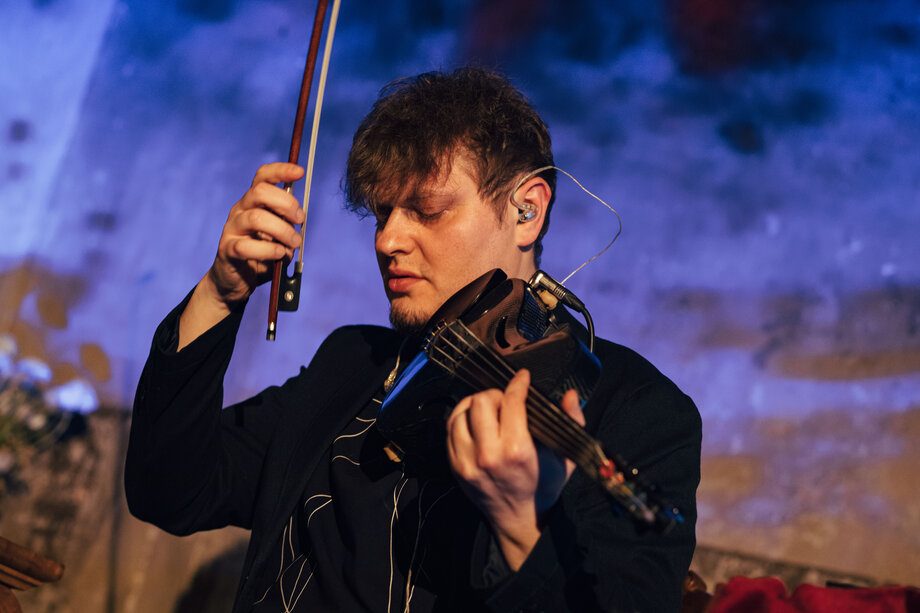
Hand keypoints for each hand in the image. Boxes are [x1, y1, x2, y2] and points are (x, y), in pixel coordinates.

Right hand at [208, 163, 305, 304]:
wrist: (234, 281)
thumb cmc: (260, 256)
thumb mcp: (278, 237)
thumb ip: (287, 225)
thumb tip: (299, 221)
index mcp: (253, 202)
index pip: (262, 177)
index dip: (280, 171)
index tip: (299, 172)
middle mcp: (240, 210)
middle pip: (260, 192)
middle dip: (286, 203)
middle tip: (300, 220)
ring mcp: (231, 229)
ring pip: (257, 218)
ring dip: (283, 230)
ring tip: (294, 242)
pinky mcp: (227, 249)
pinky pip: (247, 246)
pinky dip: (269, 250)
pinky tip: (279, 254)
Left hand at [446, 369, 584, 569]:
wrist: (519, 521)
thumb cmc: (544, 487)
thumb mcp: (566, 458)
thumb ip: (572, 423)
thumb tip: (571, 395)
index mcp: (517, 451)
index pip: (511, 402)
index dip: (518, 384)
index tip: (522, 378)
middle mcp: (488, 455)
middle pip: (481, 403)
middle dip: (495, 395)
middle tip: (505, 400)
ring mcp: (467, 462)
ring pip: (460, 413)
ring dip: (474, 406)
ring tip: (488, 409)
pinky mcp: (455, 467)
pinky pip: (449, 431)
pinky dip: (460, 420)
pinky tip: (474, 421)